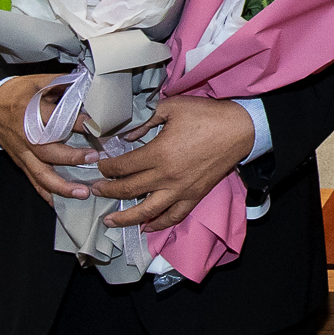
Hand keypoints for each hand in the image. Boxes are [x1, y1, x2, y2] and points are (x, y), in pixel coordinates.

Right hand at [0, 73, 100, 206]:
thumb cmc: (16, 93)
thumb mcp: (37, 81)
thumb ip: (61, 83)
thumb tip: (87, 84)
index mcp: (30, 114)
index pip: (55, 120)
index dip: (76, 122)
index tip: (94, 124)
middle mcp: (26, 138)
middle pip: (47, 152)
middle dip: (71, 157)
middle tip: (94, 158)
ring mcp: (23, 154)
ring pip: (41, 174)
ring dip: (62, 186)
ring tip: (82, 192)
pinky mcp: (21, 162)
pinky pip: (34, 181)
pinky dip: (47, 194)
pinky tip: (61, 203)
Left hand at [90, 96, 255, 230]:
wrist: (239, 129)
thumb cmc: (206, 115)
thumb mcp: (172, 107)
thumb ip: (145, 120)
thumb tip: (126, 136)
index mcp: (159, 153)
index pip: (122, 167)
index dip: (106, 168)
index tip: (98, 167)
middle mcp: (166, 176)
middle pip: (128, 190)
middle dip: (107, 191)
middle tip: (94, 191)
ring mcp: (181, 190)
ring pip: (147, 211)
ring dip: (125, 218)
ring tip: (109, 221)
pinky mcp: (194, 196)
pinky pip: (173, 216)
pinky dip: (158, 224)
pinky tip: (146, 227)